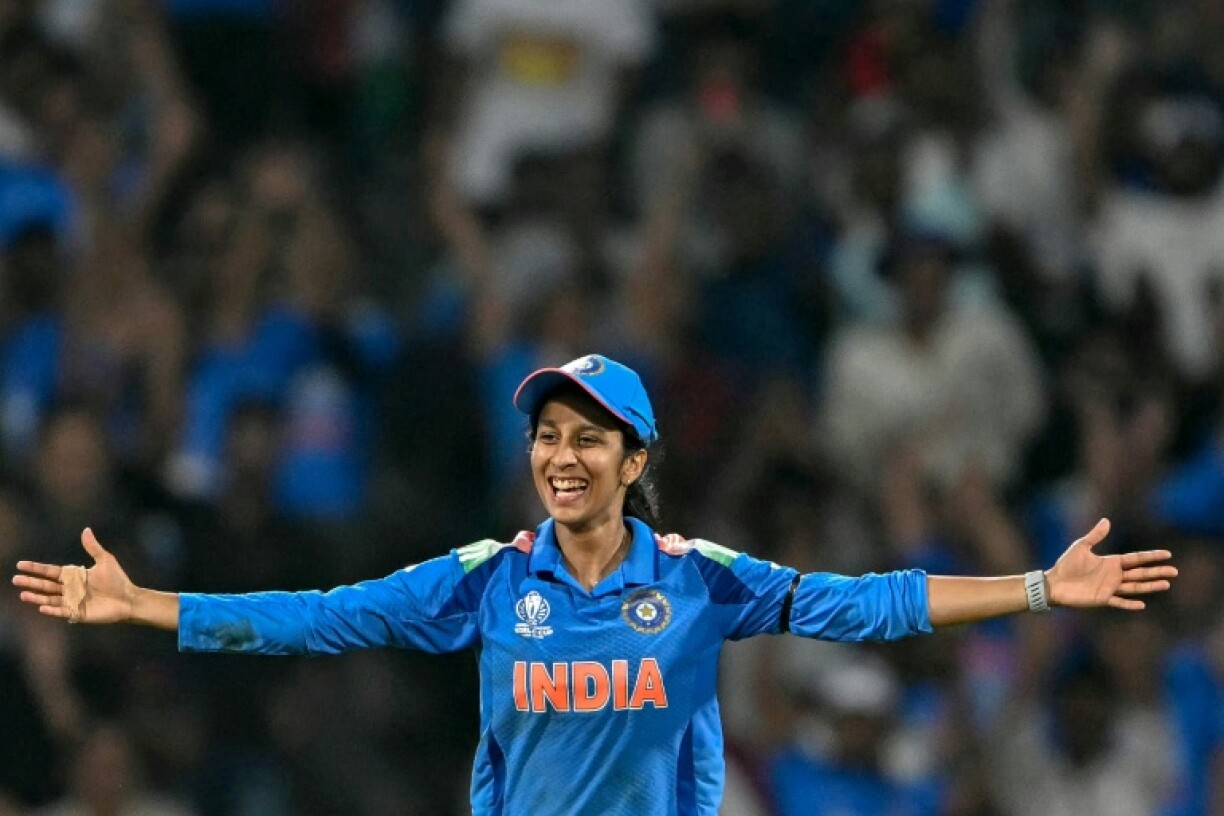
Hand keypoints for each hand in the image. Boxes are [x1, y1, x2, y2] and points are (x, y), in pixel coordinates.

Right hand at [11, 529, 135, 623]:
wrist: (128, 599)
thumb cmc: (117, 580)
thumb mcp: (105, 560)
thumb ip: (93, 547)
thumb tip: (86, 529)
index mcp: (74, 576)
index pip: (51, 571)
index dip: (36, 568)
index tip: (20, 564)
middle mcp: (70, 589)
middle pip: (46, 585)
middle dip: (31, 582)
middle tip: (15, 579)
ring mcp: (72, 601)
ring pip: (50, 599)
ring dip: (37, 598)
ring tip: (23, 595)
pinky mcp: (78, 613)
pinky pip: (62, 612)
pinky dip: (52, 610)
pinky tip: (42, 607)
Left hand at [1046, 519, 1176, 609]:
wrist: (1053, 584)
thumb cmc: (1066, 565)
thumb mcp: (1081, 547)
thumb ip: (1095, 535)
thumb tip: (1106, 520)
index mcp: (1111, 562)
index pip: (1136, 558)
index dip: (1151, 556)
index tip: (1167, 554)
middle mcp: (1114, 575)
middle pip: (1140, 573)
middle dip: (1157, 571)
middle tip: (1175, 571)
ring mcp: (1110, 588)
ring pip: (1135, 587)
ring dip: (1150, 586)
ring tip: (1166, 584)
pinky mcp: (1102, 599)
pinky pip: (1119, 602)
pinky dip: (1130, 604)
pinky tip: (1142, 604)